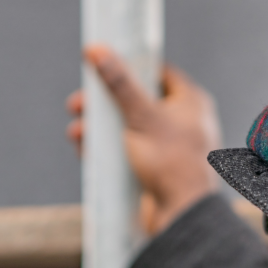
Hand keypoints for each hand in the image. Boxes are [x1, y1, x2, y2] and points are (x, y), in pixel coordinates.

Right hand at [66, 45, 222, 234]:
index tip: (103, 63)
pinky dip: (106, 145)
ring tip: (76, 126)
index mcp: (190, 101)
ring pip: (128, 126)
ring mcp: (168, 145)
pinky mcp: (155, 167)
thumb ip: (120, 84)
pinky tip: (82, 144)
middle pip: (137, 99)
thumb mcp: (141, 117)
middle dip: (105, 100)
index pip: (157, 72)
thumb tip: (99, 50)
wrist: (182, 217)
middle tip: (79, 101)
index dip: (130, 66)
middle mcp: (182, 120)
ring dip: (101, 124)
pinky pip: (127, 149)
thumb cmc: (171, 162)